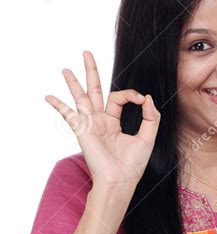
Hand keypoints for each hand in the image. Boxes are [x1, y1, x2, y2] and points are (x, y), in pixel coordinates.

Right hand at [45, 50, 160, 188]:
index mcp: (113, 122)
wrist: (120, 180)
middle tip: (86, 53)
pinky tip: (48, 96)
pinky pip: (68, 115)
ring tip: (66, 68)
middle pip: (94, 90)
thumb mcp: (147, 138)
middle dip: (91, 71)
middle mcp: (99, 121)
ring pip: (80, 97)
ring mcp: (90, 125)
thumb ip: (150, 117)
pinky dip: (58, 105)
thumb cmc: (133, 165)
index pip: (119, 98)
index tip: (141, 99)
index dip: (130, 94)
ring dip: (73, 82)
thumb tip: (147, 97)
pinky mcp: (83, 130)